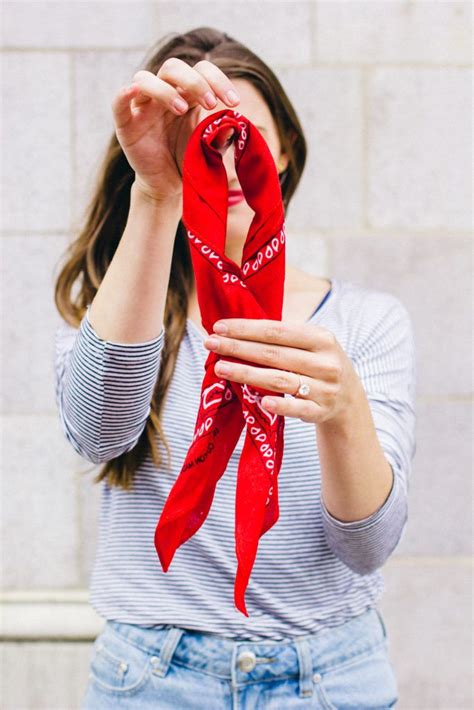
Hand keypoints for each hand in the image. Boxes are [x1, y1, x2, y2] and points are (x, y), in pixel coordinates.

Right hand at [111, 58, 240, 199]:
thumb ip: (221, 135)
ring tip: (183, 110)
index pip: (201, 70)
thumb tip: (233, 123)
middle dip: (196, 82)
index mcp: (187, 94)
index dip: (219, 80)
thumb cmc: (189, 162)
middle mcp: (163, 94)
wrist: (168, 187)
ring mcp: (142, 107)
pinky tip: (133, 91)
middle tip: (211, 104)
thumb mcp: (209, 147)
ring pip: (146, 79)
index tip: (234, 103)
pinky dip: (124, 94)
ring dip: (166, 90)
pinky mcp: (125, 124)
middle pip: (173, 68)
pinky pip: (118, 103)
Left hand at [203, 318, 361, 424]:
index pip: (277, 331)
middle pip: (273, 354)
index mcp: (321, 338)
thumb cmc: (318, 364)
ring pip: (280, 380)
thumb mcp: (312, 344)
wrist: (349, 399)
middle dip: (238, 348)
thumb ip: (282, 338)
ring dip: (247, 374)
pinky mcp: (321, 411)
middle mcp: (325, 362)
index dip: (246, 329)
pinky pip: (297, 408)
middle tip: (210, 344)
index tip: (219, 327)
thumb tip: (235, 330)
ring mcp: (325, 388)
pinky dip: (279, 405)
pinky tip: (259, 401)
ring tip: (220, 368)